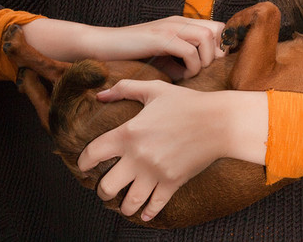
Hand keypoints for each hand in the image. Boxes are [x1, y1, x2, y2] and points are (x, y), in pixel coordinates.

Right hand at [22, 16, 225, 78]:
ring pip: (207, 37)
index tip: (211, 66)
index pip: (218, 27)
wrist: (101, 47)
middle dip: (216, 54)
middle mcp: (178, 21)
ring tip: (189, 74)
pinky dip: (190, 66)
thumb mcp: (162, 58)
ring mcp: (169, 27)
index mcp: (181, 24)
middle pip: (217, 30)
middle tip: (201, 71)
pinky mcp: (160, 38)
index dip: (221, 47)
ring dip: (204, 60)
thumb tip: (202, 73)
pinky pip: (189, 50)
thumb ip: (182, 61)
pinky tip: (179, 75)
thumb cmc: (131, 56)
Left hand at [77, 80, 267, 221]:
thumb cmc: (187, 102)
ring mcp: (155, 173)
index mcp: (129, 133)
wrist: (219, 121)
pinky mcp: (172, 182)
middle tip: (105, 189)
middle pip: (106, 187)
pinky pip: (154, 205)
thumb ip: (125, 89)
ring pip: (128, 202)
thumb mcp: (155, 89)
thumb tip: (101, 94)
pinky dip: (147, 212)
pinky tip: (144, 212)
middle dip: (102, 191)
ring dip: (122, 206)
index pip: (93, 154)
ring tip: (122, 204)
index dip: (83, 162)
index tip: (84, 166)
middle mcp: (138, 157)